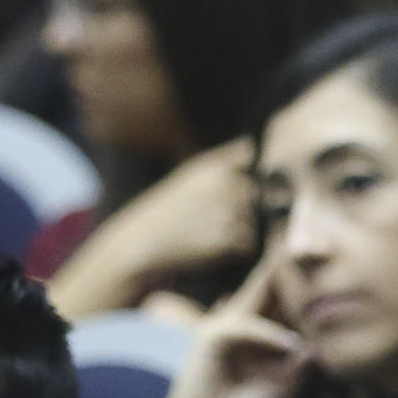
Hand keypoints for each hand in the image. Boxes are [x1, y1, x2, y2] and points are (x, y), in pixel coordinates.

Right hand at [44, 139, 257, 320]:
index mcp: (213, 167)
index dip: (252, 178)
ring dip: (244, 231)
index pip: (252, 164)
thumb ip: (224, 162)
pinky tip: (214, 249)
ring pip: (256, 222)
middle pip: (259, 196)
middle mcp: (222, 185)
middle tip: (218, 220)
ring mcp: (225, 213)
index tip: (239, 191)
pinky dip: (237, 251)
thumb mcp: (190, 177)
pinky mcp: (225, 241)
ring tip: (213, 235)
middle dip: (250, 207)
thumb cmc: (166, 211)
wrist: (139, 245)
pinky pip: (248, 246)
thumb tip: (252, 146)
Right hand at [141, 258, 314, 397]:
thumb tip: (322, 339)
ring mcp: (227, 324)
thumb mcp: (288, 384)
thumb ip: (303, 360)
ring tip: (308, 268)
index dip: (304, 277)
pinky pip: (247, 328)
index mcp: (264, 328)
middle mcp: (245, 318)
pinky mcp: (212, 337)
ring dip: (284, 283)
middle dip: (290, 261)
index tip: (330, 256)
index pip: (285, 294)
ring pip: (259, 295)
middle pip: (271, 283)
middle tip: (312, 232)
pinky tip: (291, 345)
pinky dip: (269, 335)